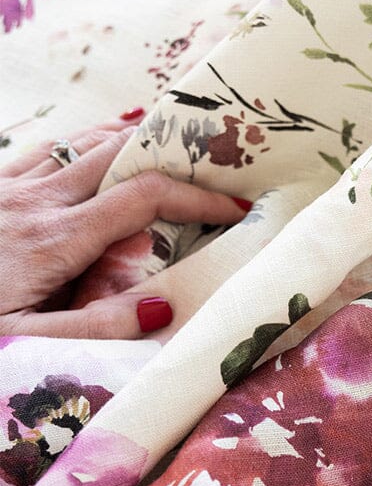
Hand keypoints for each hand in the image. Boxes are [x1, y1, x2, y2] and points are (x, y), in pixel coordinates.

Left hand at [0, 117, 249, 337]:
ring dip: (127, 143)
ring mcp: (8, 188)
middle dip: (172, 157)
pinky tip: (93, 154)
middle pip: (118, 154)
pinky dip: (79, 145)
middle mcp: (35, 201)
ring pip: (80, 144)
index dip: (197, 197)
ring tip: (164, 152)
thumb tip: (164, 304)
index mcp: (55, 239)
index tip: (233, 209)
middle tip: (211, 168)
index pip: (144, 197)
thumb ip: (98, 325)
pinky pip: (42, 150)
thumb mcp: (32, 342)